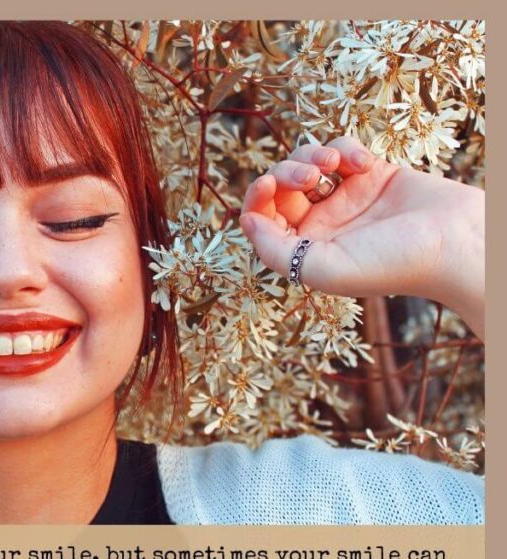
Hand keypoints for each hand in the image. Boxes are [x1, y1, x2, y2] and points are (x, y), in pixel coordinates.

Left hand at [239, 136, 484, 337]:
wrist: (455, 243)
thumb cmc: (391, 264)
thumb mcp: (321, 268)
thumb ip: (275, 250)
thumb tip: (244, 222)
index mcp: (304, 249)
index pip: (262, 217)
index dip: (257, 196)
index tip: (268, 183)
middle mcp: (321, 223)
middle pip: (280, 185)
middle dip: (287, 171)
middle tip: (311, 177)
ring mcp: (346, 197)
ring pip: (306, 161)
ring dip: (311, 155)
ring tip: (333, 165)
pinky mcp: (372, 174)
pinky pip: (342, 149)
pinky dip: (346, 149)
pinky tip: (365, 165)